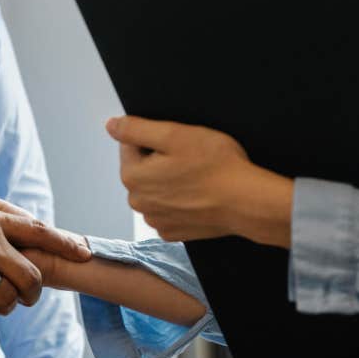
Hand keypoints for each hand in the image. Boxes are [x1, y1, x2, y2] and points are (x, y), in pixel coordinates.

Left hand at [106, 116, 292, 246]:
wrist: (247, 202)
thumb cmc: (215, 166)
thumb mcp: (174, 134)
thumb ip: (136, 128)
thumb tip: (111, 125)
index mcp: (132, 176)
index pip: (131, 145)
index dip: (155, 138)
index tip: (178, 143)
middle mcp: (137, 202)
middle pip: (142, 169)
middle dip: (160, 161)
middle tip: (190, 159)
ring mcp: (155, 219)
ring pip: (156, 189)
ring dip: (169, 182)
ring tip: (196, 178)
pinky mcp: (172, 232)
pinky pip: (169, 209)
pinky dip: (179, 202)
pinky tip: (197, 196)